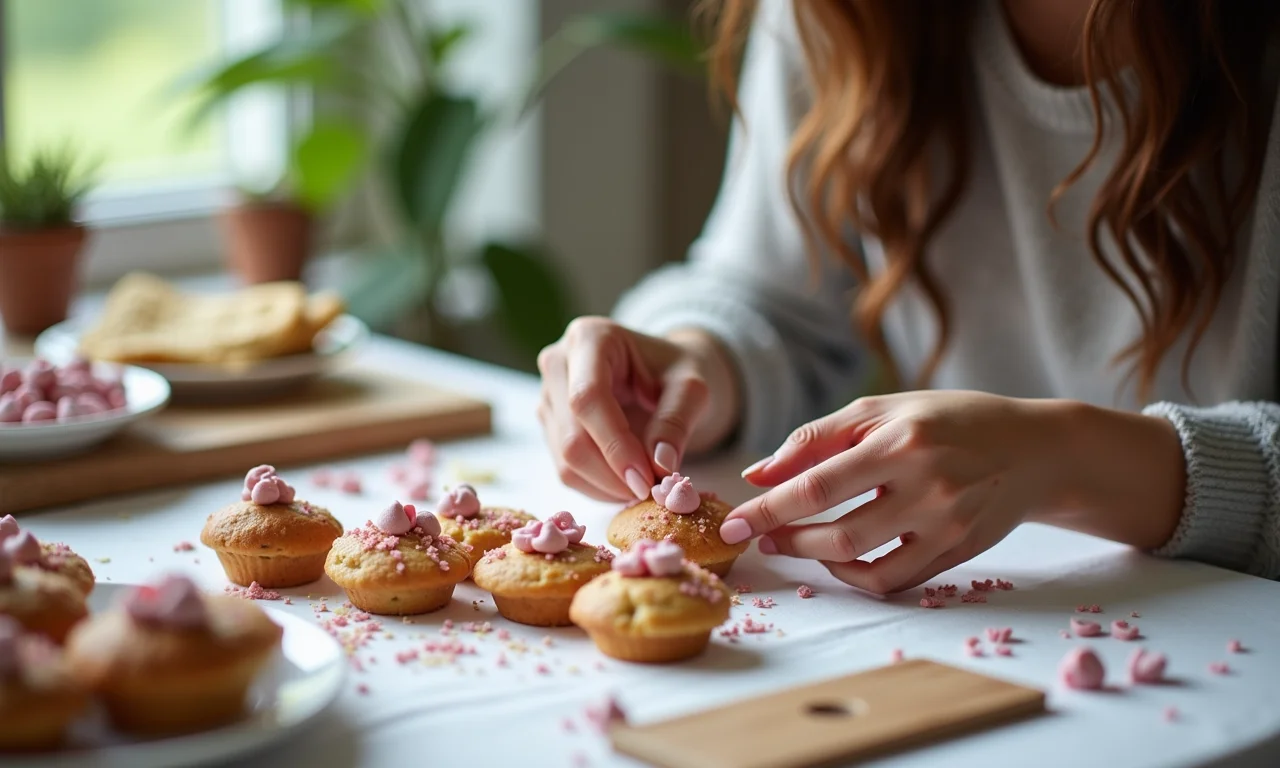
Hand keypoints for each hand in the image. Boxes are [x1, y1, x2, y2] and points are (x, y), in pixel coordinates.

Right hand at [537, 317, 739, 501]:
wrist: (664, 372)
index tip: (646, 480)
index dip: (614, 444)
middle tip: (652, 492)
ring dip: (607, 486)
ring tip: (645, 486)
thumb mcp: (691, 387)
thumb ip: (677, 421)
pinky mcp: (550, 425)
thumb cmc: (677, 372)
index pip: (588, 398)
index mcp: (590, 338)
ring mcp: (548, 396)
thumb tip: (660, 466)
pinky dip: (599, 487)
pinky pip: (566, 470)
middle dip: (612, 474)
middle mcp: (558, 363)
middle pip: (571, 435)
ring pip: (565, 459)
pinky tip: (627, 483)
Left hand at [720, 391, 1184, 594]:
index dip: (768, 509)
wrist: (1033, 449)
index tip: (731, 523)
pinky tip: (840, 557)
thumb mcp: (882, 411)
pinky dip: (856, 575)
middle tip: (759, 535)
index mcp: (901, 441)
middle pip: (837, 532)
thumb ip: (815, 439)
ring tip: (795, 542)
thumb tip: (756, 475)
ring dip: (815, 558)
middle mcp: (927, 485)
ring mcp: (946, 524)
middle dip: (787, 539)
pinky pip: (893, 581)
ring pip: (863, 562)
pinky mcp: (959, 553)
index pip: (817, 484)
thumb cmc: (947, 420)